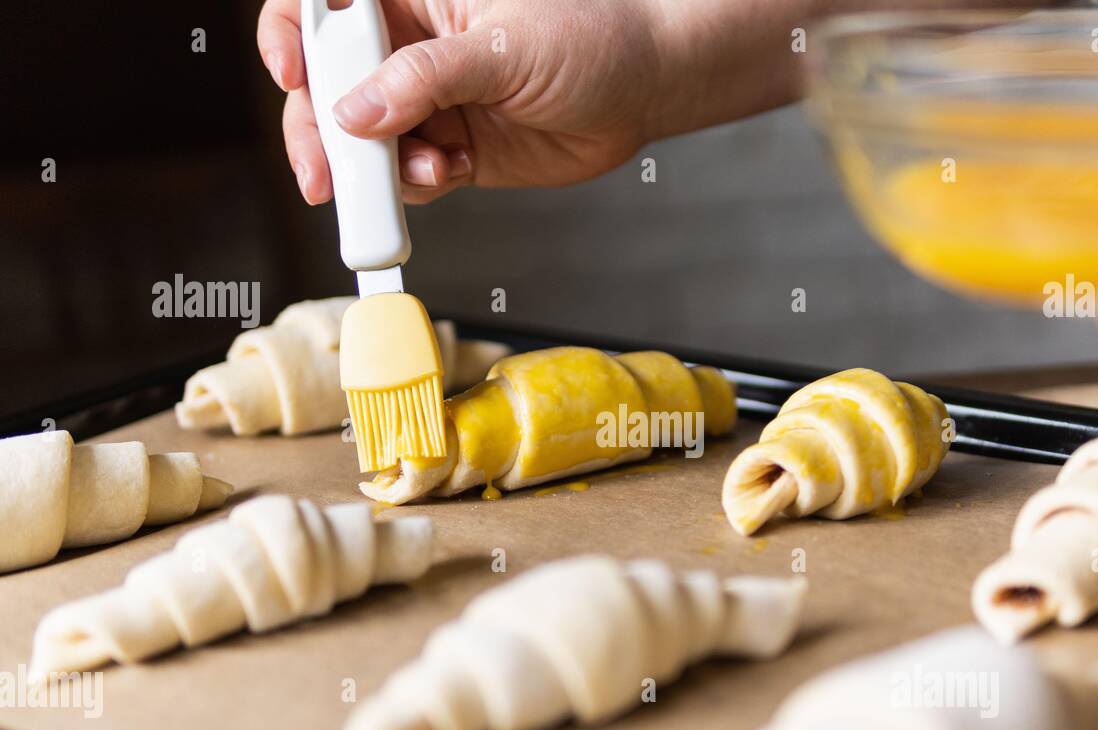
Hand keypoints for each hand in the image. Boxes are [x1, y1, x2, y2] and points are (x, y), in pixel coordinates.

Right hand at [259, 0, 676, 205]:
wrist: (644, 90)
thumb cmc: (591, 35)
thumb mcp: (504, 46)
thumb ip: (428, 78)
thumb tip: (357, 112)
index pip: (323, 7)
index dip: (291, 37)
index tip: (291, 74)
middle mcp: (407, 47)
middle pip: (327, 85)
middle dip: (319, 130)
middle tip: (325, 174)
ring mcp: (425, 101)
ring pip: (362, 140)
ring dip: (375, 166)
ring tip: (424, 169)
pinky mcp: (448, 147)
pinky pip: (404, 173)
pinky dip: (414, 183)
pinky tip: (449, 171)